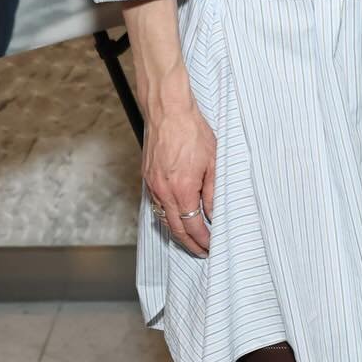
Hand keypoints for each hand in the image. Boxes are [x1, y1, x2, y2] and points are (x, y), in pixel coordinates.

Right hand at [143, 95, 216, 256]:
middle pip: (175, 228)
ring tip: (189, 237)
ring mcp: (153, 184)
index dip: (202, 240)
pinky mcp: (147, 176)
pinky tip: (175, 214)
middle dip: (189, 243)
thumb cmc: (191, 130)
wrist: (168, 110)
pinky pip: (156, 203)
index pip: (192, 226)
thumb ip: (213, 192)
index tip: (209, 246)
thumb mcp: (213, 162)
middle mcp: (164, 191)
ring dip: (176, 231)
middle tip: (200, 250)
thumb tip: (214, 213)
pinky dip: (166, 214)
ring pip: (163, 217)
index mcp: (182, 190)